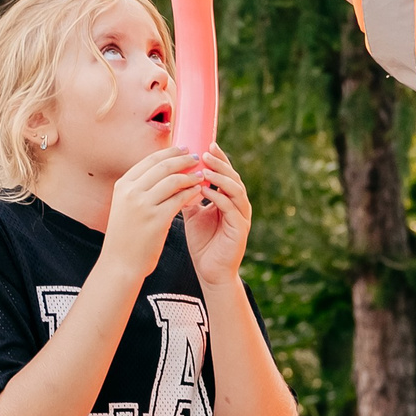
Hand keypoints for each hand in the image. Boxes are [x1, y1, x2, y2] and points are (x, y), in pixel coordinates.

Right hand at [103, 147, 206, 279]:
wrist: (120, 263)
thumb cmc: (126, 236)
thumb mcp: (125, 207)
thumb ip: (139, 189)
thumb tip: (163, 173)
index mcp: (123, 185)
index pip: (150, 161)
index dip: (169, 152)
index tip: (184, 149)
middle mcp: (131, 192)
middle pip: (163, 166)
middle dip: (183, 159)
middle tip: (197, 157)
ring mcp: (143, 205)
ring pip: (173, 180)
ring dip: (190, 175)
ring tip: (201, 174)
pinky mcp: (157, 219)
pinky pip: (179, 199)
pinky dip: (191, 193)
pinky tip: (199, 191)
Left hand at [184, 146, 251, 284]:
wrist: (210, 271)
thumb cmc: (203, 243)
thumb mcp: (193, 214)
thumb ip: (189, 196)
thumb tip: (174, 176)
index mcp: (229, 199)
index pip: (225, 173)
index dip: (218, 158)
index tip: (206, 144)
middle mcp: (239, 205)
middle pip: (233, 176)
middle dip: (220, 163)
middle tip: (205, 153)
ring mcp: (241, 216)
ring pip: (236, 189)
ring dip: (220, 178)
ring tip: (205, 169)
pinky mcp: (240, 229)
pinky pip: (231, 208)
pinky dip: (218, 197)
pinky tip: (205, 191)